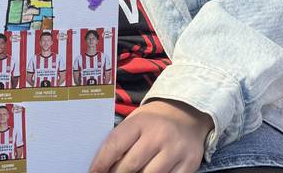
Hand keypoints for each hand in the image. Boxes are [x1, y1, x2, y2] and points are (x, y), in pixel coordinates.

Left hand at [88, 100, 212, 172]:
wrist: (187, 115)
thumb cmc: (153, 122)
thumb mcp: (135, 122)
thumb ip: (121, 140)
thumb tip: (103, 165)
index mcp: (141, 122)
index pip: (115, 145)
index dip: (101, 163)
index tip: (93, 172)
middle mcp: (159, 135)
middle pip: (130, 165)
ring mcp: (175, 150)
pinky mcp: (189, 163)